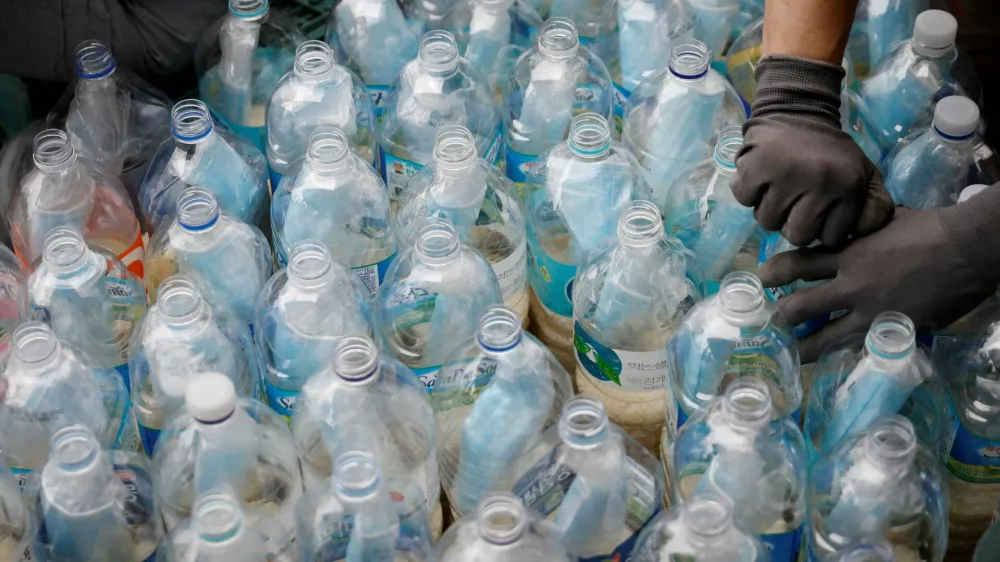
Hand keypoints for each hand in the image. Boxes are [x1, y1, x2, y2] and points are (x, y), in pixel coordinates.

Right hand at [731, 55, 893, 247]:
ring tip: (777, 186)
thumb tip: (862, 234)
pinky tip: (761, 177)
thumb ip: (874, 207)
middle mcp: (819, 184)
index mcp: (848, 187)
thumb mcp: (864, 174)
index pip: (829, 239)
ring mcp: (784, 177)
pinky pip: (745, 200)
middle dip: (793, 222)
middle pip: (796, 236)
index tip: (819, 209)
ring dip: (769, 208)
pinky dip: (748, 191)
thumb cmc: (832, 151)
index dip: (821, 227)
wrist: (800, 110)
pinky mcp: (754, 168)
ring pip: (767, 221)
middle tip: (795, 200)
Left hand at [757, 207, 997, 361]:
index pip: (799, 264)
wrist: (968, 249)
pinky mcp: (894, 331)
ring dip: (805, 348)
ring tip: (791, 355)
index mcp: (848, 254)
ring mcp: (872, 312)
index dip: (775, 272)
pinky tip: (837, 361)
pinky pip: (863, 348)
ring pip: (827, 337)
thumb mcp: (884, 220)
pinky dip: (848, 354)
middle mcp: (853, 285)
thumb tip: (843, 225)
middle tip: (772, 324)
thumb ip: (858, 229)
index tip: (761, 278)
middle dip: (782, 317)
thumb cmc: (929, 227)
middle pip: (802, 307)